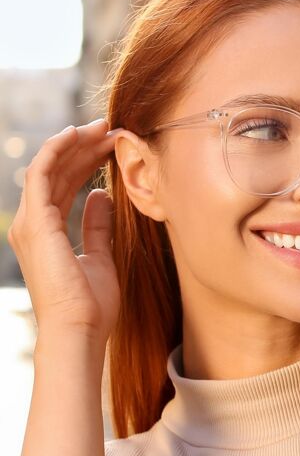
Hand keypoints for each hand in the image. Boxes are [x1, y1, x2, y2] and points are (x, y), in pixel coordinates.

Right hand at [6, 119, 121, 343]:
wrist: (80, 329)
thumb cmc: (91, 304)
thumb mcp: (101, 256)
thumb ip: (97, 226)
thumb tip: (102, 196)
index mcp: (46, 232)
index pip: (65, 185)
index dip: (87, 162)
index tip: (113, 146)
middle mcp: (33, 223)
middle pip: (57, 172)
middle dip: (84, 147)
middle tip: (112, 129)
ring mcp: (30, 222)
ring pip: (50, 167)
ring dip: (75, 144)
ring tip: (103, 126)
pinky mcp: (35, 222)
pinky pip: (41, 174)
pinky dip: (57, 150)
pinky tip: (78, 134)